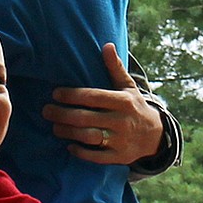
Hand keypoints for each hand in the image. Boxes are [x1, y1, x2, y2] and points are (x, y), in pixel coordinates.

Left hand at [43, 43, 162, 165]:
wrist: (155, 136)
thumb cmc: (134, 107)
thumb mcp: (128, 87)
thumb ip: (115, 68)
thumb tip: (107, 45)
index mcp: (123, 101)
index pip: (93, 97)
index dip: (72, 95)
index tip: (55, 93)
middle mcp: (121, 120)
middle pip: (86, 118)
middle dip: (62, 114)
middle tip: (47, 111)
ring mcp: (120, 140)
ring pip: (89, 136)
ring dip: (68, 132)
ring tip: (55, 127)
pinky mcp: (119, 157)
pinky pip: (96, 157)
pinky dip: (81, 152)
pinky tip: (69, 146)